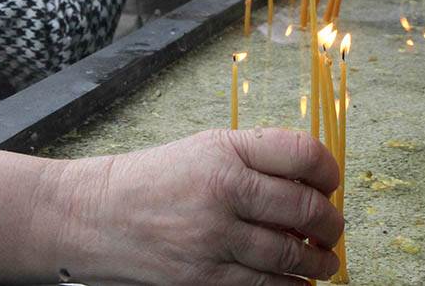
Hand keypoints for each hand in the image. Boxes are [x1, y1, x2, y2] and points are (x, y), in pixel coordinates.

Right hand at [53, 128, 342, 284]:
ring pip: (291, 255)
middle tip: (332, 230)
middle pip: (305, 209)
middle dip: (330, 224)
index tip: (331, 184)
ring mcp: (212, 237)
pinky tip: (296, 283)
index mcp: (226, 151)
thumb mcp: (205, 150)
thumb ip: (256, 161)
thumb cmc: (155, 180)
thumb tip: (312, 188)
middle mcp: (223, 190)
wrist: (91, 215)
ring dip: (318, 262)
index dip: (328, 171)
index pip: (302, 153)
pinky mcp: (202, 277)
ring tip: (324, 262)